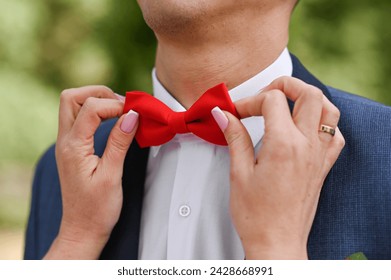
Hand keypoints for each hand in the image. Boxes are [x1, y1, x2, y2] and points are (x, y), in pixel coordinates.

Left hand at [44, 86, 138, 258]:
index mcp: (73, 147)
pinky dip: (95, 112)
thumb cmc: (97, 209)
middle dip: (99, 93)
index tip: (135, 113)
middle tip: (123, 104)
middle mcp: (65, 141)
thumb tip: (131, 115)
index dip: (115, 105)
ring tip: (120, 110)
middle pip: (72, 97)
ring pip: (72, 105)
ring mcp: (66, 144)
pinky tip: (112, 121)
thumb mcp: (112, 175)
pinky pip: (78, 118)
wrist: (82, 228)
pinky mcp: (72, 148)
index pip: (90, 108)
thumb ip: (120, 142)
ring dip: (96, 100)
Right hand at [212, 77, 344, 258]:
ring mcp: (319, 156)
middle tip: (265, 94)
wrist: (277, 243)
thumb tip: (224, 115)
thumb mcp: (239, 173)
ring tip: (288, 104)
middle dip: (285, 85)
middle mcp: (307, 146)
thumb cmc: (257, 215)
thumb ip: (235, 137)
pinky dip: (323, 122)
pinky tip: (305, 128)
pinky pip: (335, 135)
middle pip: (309, 93)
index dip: (249, 101)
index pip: (271, 101)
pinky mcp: (323, 167)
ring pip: (329, 109)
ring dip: (308, 99)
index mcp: (284, 145)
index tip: (236, 112)